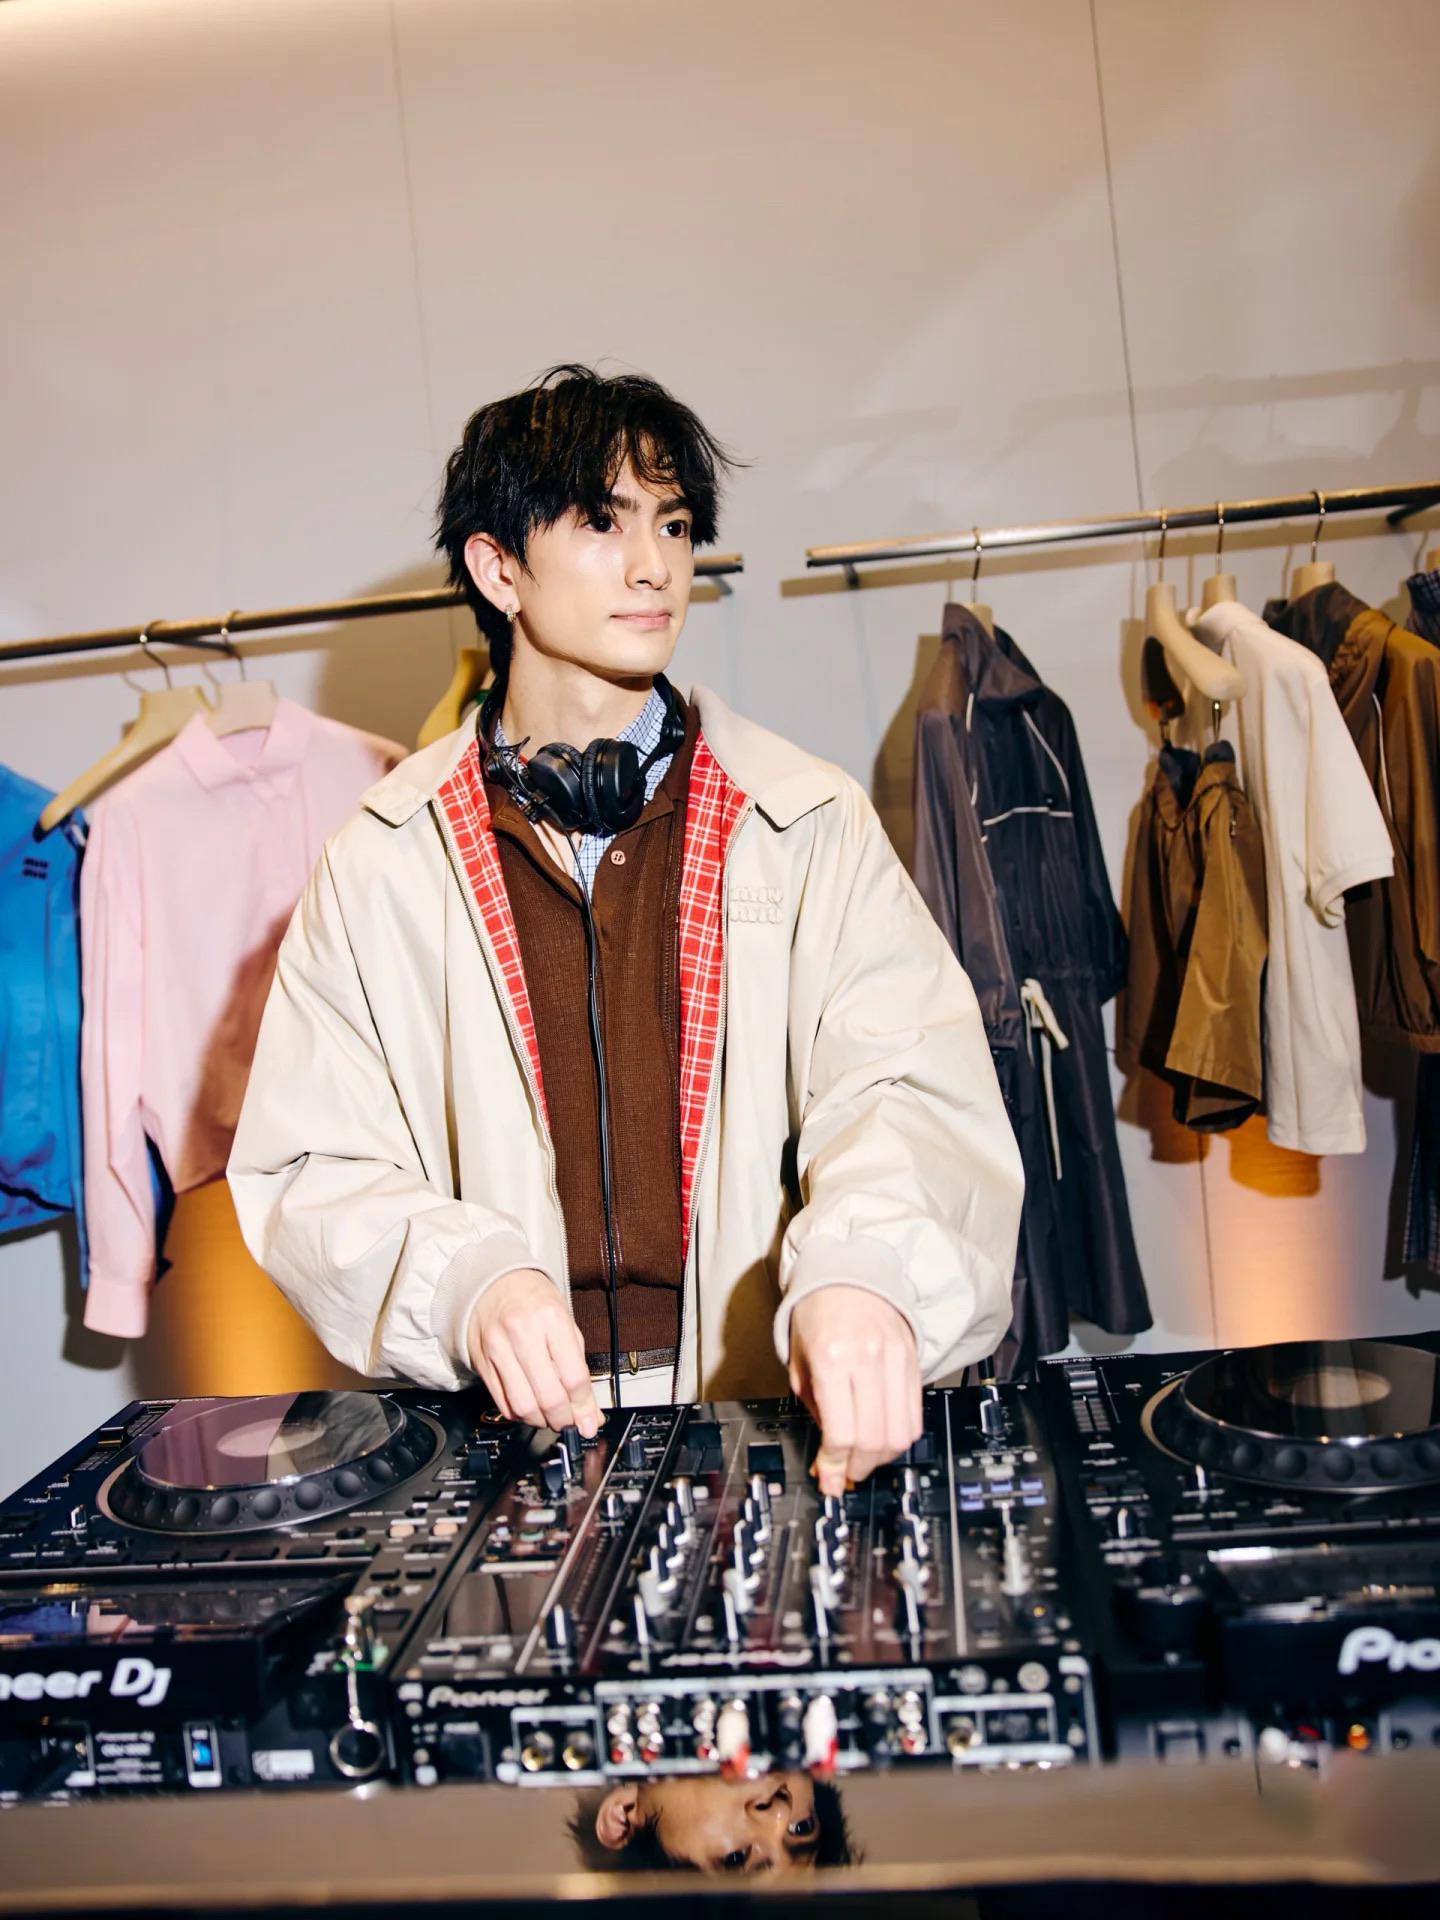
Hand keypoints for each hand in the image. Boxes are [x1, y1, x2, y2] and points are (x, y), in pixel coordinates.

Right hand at [465, 1269, 600, 1436]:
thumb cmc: (533, 1299)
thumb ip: (578, 1366)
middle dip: (564, 1420)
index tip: (589, 1418)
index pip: (573, 1376)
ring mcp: (498, 1349)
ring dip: (541, 1421)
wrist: (493, 1282)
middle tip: (570, 1422)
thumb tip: (589, 1410)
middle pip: (548, 1396)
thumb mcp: (565, 1321)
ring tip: (550, 1417)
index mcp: (551, 1318)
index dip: (584, 1406)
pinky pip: (502, 1402)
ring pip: (523, 1405)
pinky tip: (530, 1408)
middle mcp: (522, 1333)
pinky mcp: (481, 1362)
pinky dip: (520, 1414)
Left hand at [787, 1286, 921, 1494]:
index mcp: (831, 1359)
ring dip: (882, 1458)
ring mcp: (895, 1360)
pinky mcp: (913, 1361)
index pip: (841, 1433)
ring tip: (865, 1458)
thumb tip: (827, 1458)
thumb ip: (815, 1410)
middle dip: (858, 1467)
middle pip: (874, 1440)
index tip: (828, 1478)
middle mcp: (867, 1360)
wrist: (848, 1274)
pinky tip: (883, 1438)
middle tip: (846, 1473)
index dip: (834, 1465)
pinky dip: (900, 1436)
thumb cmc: (817, 1316)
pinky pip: (915, 1414)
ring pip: (901, 1433)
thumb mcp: (800, 1363)